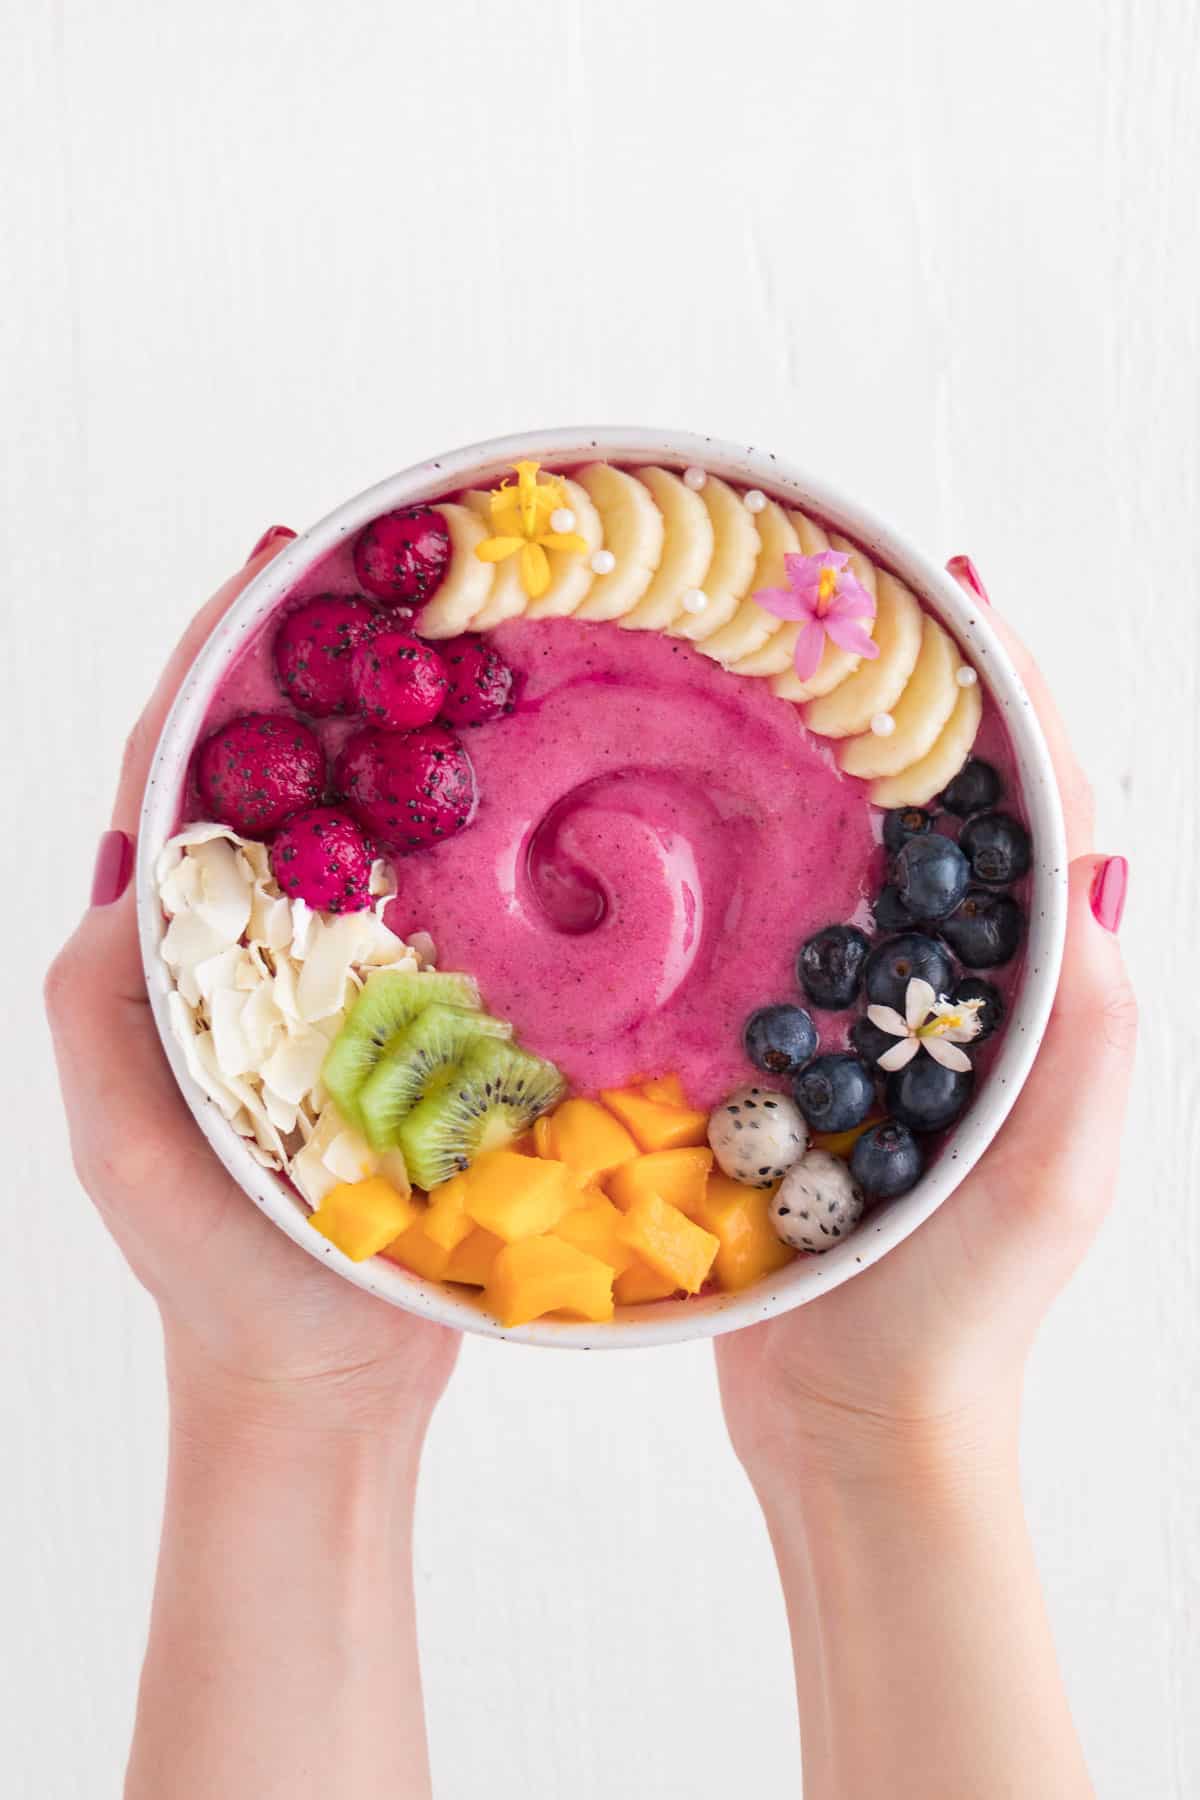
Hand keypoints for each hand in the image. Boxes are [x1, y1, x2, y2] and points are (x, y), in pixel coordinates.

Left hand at [46, 531, 458, 1436]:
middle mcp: (258, 951)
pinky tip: (527, 789)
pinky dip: (475, 839)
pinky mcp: (425, 1028)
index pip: (180, 778)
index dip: (217, 667)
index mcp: (175, 957)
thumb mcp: (124, 1144)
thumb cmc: (215, 1279)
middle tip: (400, 572)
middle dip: (329, 671)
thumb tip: (126, 860)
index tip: (276, 567)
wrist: (320, 1387)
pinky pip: (448, 913)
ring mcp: (344, 985)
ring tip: (470, 644)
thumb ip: (101, 1011)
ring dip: (411, 738)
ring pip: (376, 835)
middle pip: (289, 781)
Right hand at [718, 580, 1135, 1483]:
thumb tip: (1099, 871)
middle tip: (853, 605)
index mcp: (1052, 1006)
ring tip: (778, 674)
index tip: (961, 599)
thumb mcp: (1053, 1177)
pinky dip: (769, 864)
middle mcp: (978, 999)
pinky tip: (709, 816)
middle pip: (963, 819)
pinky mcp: (805, 1063)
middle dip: (925, 707)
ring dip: (842, 768)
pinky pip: (797, 939)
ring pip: (874, 866)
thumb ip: (1091, 1035)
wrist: (859, 1424)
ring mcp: (889, 1029)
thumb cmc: (962, 1314)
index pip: (1054, 820)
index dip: (1019, 703)